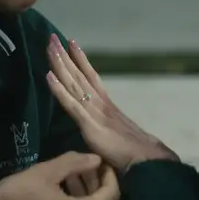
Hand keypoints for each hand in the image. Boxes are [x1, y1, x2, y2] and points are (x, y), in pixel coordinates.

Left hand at [46, 35, 178, 171]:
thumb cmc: (138, 154)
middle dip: (65, 56)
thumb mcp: (120, 137)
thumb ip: (111, 130)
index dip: (81, 60)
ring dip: (60, 65)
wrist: (149, 162)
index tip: (71, 42)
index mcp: (108, 106)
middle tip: (52, 37)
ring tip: (50, 46)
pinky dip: (59, 90)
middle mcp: (101, 104)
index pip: (92, 78)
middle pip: (79, 76)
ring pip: (73, 84)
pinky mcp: (90, 126)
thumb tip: (106, 131)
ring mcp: (96, 113)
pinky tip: (48, 76)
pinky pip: (71, 105)